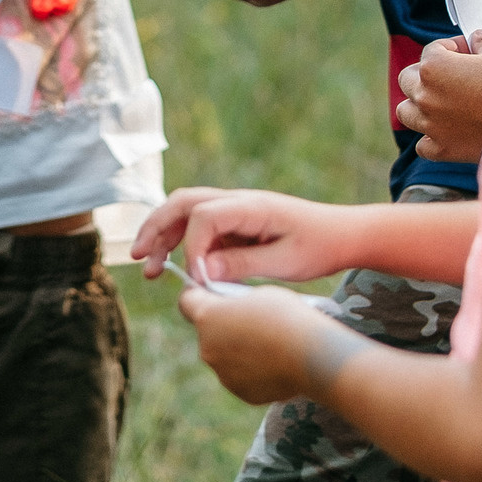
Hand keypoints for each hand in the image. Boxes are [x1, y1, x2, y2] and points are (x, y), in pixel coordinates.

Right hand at [132, 187, 348, 286]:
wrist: (343, 235)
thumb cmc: (320, 247)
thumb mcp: (285, 263)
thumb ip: (242, 265)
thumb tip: (201, 272)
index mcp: (251, 206)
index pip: (204, 216)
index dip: (192, 248)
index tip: (197, 280)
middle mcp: (238, 201)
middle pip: (183, 203)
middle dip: (156, 228)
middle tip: (138, 257)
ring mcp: (235, 210)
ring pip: (186, 212)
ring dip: (163, 234)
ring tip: (147, 267)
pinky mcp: (236, 223)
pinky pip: (200, 227)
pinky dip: (181, 242)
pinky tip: (174, 265)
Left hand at [179, 285, 353, 405]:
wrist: (311, 356)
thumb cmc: (286, 316)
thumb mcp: (258, 294)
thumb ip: (234, 300)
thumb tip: (231, 309)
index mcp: (207, 318)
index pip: (186, 301)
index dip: (198, 294)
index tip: (212, 292)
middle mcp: (208, 349)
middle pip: (208, 331)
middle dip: (224, 325)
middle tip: (252, 319)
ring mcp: (224, 374)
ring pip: (225, 356)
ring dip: (239, 349)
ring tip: (270, 342)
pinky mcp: (242, 392)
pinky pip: (242, 376)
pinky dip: (253, 369)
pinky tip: (276, 361)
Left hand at [396, 32, 481, 161]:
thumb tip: (478, 39)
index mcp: (434, 67)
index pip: (432, 50)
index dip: (451, 48)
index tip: (468, 51)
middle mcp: (425, 95)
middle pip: (407, 79)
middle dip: (425, 74)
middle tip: (448, 75)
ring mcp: (431, 124)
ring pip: (406, 112)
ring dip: (418, 105)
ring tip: (439, 103)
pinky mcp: (443, 149)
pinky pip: (423, 144)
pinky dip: (430, 137)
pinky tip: (446, 131)